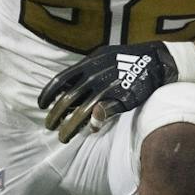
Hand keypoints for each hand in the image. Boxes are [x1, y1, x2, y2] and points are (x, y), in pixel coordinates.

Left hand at [38, 41, 177, 141]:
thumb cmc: (123, 59)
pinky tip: (89, 131)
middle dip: (55, 116)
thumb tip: (65, 90)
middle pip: (67, 100)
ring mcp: (108, 88)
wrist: (154, 60)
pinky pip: (103, 115)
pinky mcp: (122, 99)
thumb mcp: (100, 58)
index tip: (40, 106)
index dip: (48, 94)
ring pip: (82, 112)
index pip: (59, 81)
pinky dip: (94, 124)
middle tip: (49, 126)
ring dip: (70, 127)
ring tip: (63, 137)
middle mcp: (94, 76)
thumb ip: (83, 73)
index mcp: (87, 64)